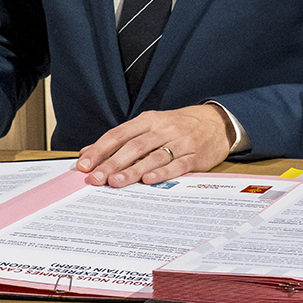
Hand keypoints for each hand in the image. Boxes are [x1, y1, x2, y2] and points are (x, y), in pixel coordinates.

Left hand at [75, 103, 234, 187]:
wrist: (217, 123)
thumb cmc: (178, 127)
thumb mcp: (150, 126)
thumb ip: (121, 140)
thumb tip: (87, 153)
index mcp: (149, 120)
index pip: (119, 134)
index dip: (100, 149)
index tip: (84, 165)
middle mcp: (164, 129)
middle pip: (134, 146)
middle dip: (113, 163)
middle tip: (96, 178)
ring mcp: (181, 142)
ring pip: (153, 156)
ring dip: (133, 170)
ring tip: (116, 183)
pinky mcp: (196, 156)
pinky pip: (178, 165)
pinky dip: (163, 173)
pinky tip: (149, 180)